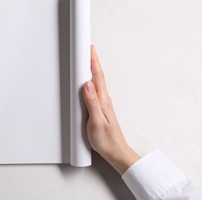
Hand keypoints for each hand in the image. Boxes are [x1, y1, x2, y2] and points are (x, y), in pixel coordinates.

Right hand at [83, 46, 139, 174]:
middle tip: (87, 48)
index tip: (89, 48)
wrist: (116, 152)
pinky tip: (87, 80)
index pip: (97, 76)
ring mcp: (102, 103)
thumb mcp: (96, 122)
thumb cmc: (106, 140)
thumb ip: (92, 102)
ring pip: (96, 81)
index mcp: (103, 100)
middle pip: (97, 75)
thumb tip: (87, 84)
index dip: (93, 61)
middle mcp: (104, 99)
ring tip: (86, 59)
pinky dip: (91, 80)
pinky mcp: (100, 108)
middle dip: (92, 60)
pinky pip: (95, 90)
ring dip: (91, 68)